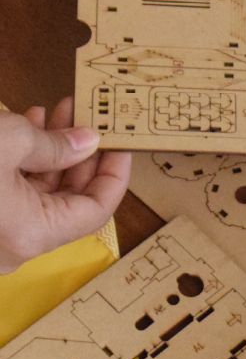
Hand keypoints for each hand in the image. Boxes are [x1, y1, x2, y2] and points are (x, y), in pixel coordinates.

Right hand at [0, 99, 130, 273]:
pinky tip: (28, 128)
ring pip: (40, 194)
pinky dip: (24, 164)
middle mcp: (16, 244)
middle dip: (81, 154)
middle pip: (70, 201)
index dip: (114, 174)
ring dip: (51, 153)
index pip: (98, 209)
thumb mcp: (6, 142)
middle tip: (89, 120)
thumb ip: (55, 145)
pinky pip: (14, 195)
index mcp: (33, 234)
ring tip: (59, 114)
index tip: (121, 145)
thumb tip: (87, 141)